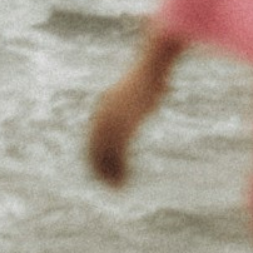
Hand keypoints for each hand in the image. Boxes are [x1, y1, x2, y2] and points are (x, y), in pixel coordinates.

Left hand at [86, 31, 184, 186]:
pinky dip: (118, 171)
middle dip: (100, 169)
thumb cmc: (152, 72)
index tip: (104, 170)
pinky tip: (124, 182)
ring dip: (109, 175)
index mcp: (104, 106)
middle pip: (94, 150)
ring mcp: (112, 120)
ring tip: (117, 189)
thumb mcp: (145, 86)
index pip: (93, 138)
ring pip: (104, 156)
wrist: (151, 64)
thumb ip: (145, 94)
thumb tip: (159, 90)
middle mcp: (103, 115)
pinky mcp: (124, 125)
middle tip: (109, 185)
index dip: (96, 156)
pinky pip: (117, 155)